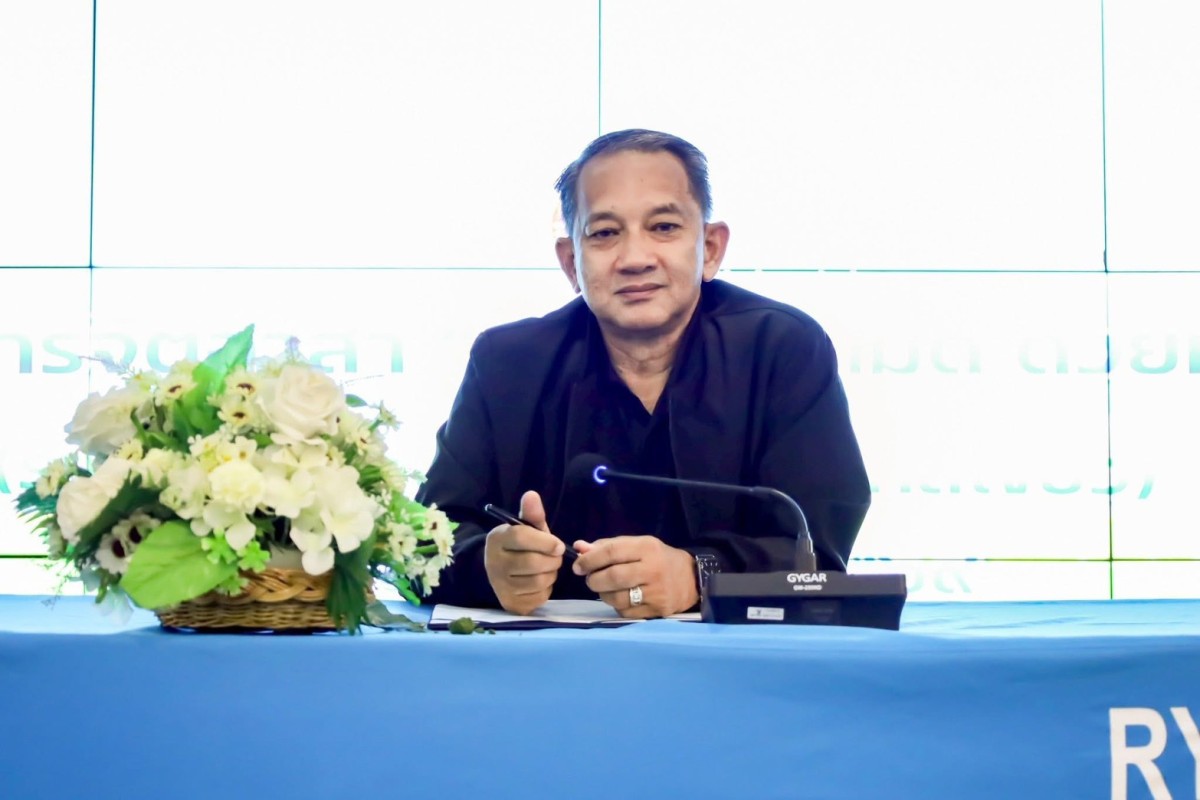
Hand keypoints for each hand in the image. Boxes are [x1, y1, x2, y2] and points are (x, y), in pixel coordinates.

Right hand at [484, 490, 564, 615]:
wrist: (502, 572)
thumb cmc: (520, 546)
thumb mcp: (527, 528)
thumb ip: (532, 514)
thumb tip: (531, 495)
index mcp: (497, 539)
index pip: (521, 537)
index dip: (545, 541)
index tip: (559, 545)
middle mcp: (493, 563)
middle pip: (533, 562)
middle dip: (553, 560)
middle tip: (556, 557)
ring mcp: (500, 585)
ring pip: (538, 581)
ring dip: (551, 574)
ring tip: (548, 568)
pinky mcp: (510, 603)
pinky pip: (539, 597)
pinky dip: (546, 589)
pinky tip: (541, 582)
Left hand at [571, 535, 697, 618]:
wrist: (691, 579)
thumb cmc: (658, 558)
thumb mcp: (637, 545)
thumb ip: (608, 546)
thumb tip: (579, 548)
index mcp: (646, 548)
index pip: (611, 552)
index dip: (590, 560)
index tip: (578, 566)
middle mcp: (652, 570)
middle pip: (612, 577)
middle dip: (594, 579)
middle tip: (590, 579)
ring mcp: (656, 593)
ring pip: (617, 598)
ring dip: (603, 594)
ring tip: (605, 589)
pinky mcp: (657, 611)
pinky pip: (625, 612)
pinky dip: (617, 606)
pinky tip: (622, 598)